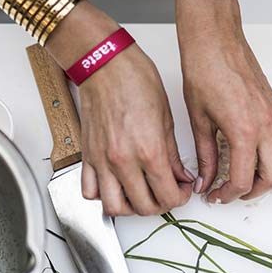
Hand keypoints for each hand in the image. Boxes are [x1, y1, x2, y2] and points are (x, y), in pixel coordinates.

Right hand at [46, 3, 192, 215]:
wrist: (106, 65)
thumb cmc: (135, 81)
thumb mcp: (167, 119)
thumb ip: (172, 155)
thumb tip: (180, 176)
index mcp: (149, 151)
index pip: (167, 196)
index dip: (180, 199)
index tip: (183, 191)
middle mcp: (123, 161)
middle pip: (143, 207)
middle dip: (160, 205)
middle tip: (167, 193)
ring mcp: (102, 161)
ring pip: (114, 207)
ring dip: (131, 207)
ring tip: (142, 195)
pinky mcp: (87, 156)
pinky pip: (90, 191)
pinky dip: (103, 196)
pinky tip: (117, 186)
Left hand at [177, 2, 271, 203]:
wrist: (215, 41)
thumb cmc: (204, 71)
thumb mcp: (199, 121)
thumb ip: (205, 157)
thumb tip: (204, 181)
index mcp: (244, 131)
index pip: (242, 180)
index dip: (226, 194)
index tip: (214, 195)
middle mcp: (267, 126)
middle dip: (252, 192)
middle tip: (230, 192)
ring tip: (250, 177)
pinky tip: (265, 153)